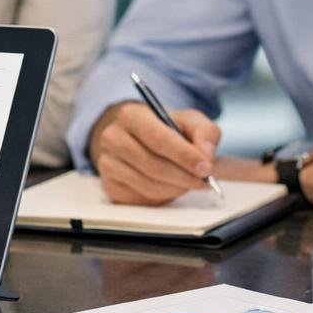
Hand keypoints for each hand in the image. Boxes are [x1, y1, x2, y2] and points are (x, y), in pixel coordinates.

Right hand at [89, 102, 220, 204]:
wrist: (140, 139)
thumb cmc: (168, 129)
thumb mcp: (190, 122)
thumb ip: (205, 133)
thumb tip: (205, 156)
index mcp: (130, 115)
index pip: (158, 138)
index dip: (184, 155)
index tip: (205, 168)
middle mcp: (112, 138)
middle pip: (153, 165)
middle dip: (184, 176)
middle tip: (205, 181)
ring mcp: (107, 163)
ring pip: (149, 185)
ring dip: (176, 188)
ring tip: (190, 182)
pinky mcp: (110, 185)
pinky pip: (142, 198)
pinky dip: (163, 196)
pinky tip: (171, 186)